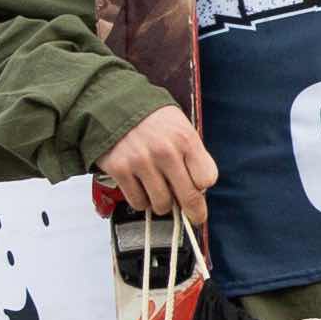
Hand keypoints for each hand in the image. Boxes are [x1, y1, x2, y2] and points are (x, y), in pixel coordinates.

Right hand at [96, 105, 217, 222]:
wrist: (113, 104)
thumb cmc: (150, 118)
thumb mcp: (180, 126)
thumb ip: (191, 154)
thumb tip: (198, 189)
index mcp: (185, 138)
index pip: (207, 179)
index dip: (203, 186)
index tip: (198, 188)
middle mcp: (165, 151)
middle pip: (189, 197)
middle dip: (193, 211)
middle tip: (193, 215)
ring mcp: (142, 162)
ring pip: (162, 205)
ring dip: (162, 204)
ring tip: (159, 191)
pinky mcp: (120, 170)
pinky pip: (138, 202)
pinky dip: (141, 201)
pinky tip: (141, 187)